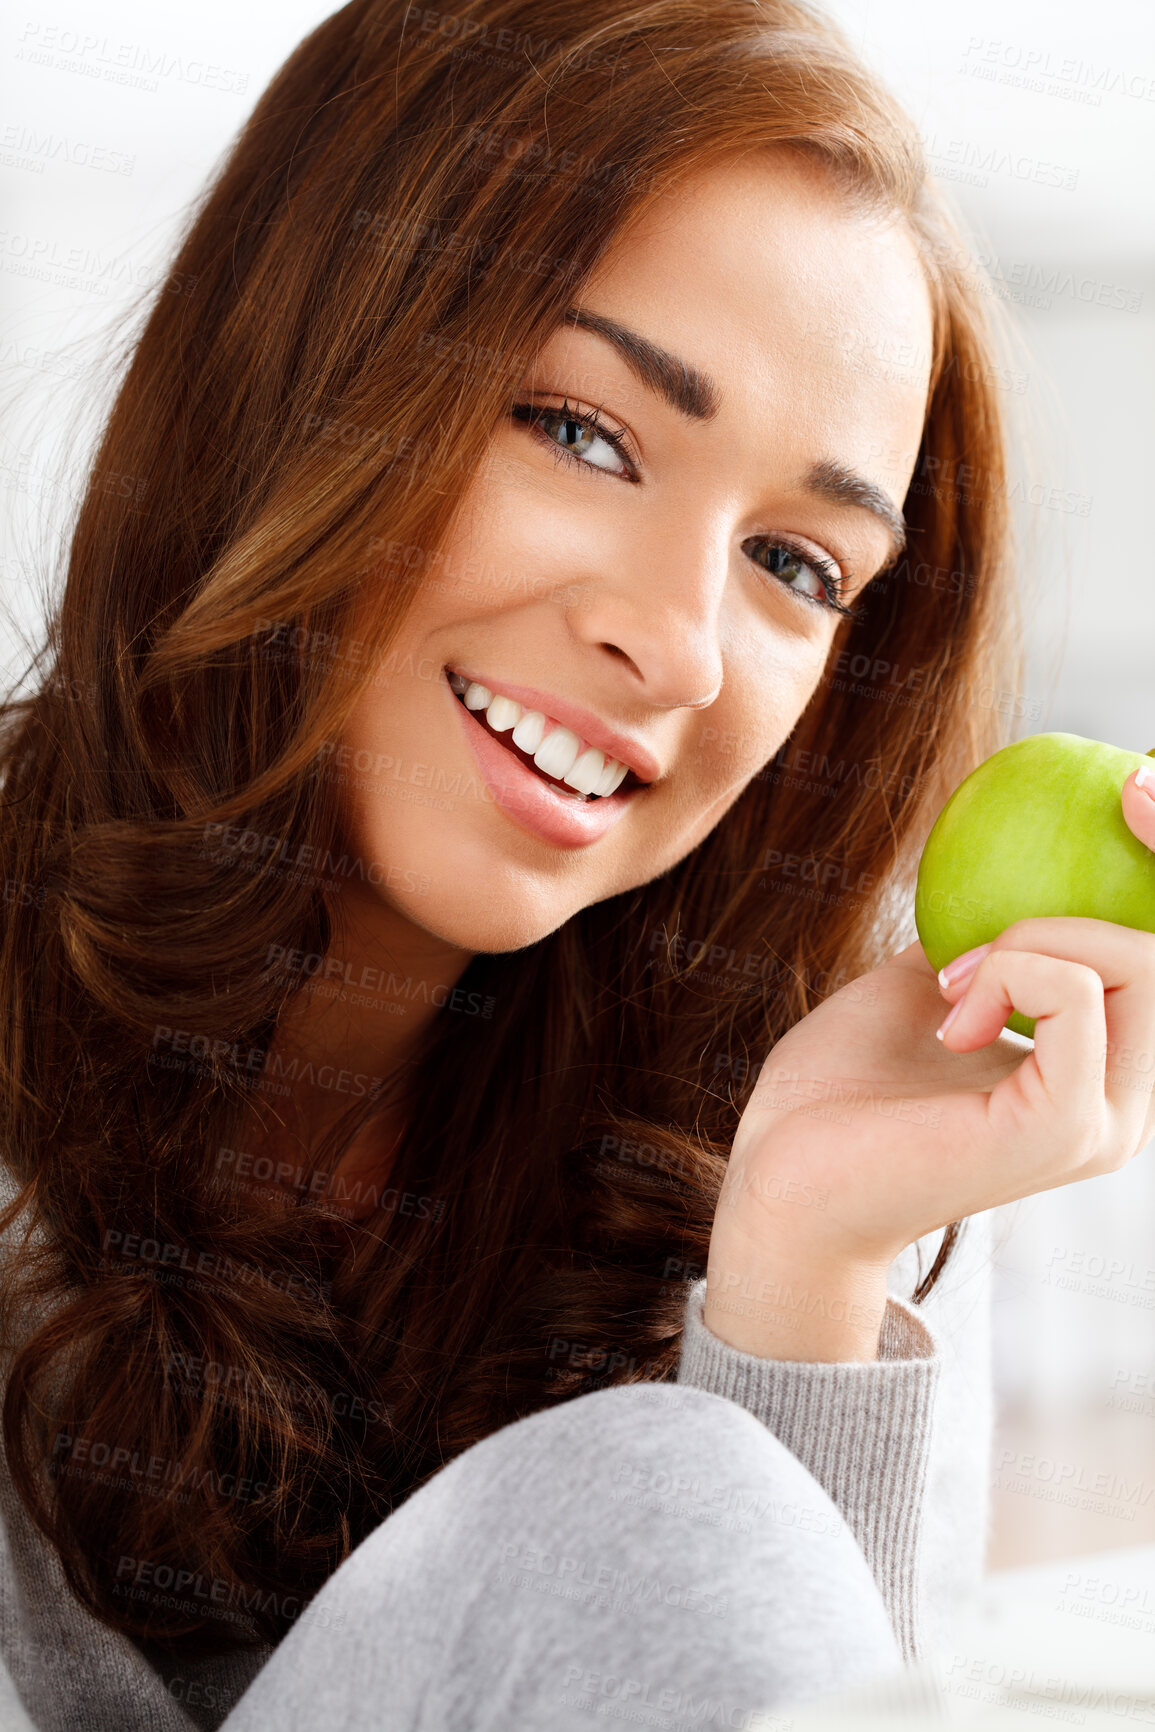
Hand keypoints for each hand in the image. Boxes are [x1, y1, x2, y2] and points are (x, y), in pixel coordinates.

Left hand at [703, 765, 1154, 1361]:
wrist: (779, 1176)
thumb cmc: (840, 1089)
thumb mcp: (926, 984)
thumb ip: (987, 938)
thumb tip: (1015, 859)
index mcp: (1104, 1073)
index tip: (1133, 787)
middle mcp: (1124, 1104)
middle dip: (1111, 889)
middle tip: (989, 929)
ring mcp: (1098, 1122)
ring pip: (1142, 966)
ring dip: (1036, 937)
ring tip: (955, 979)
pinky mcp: (1058, 1130)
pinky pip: (1079, 998)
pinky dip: (1015, 967)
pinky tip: (952, 1006)